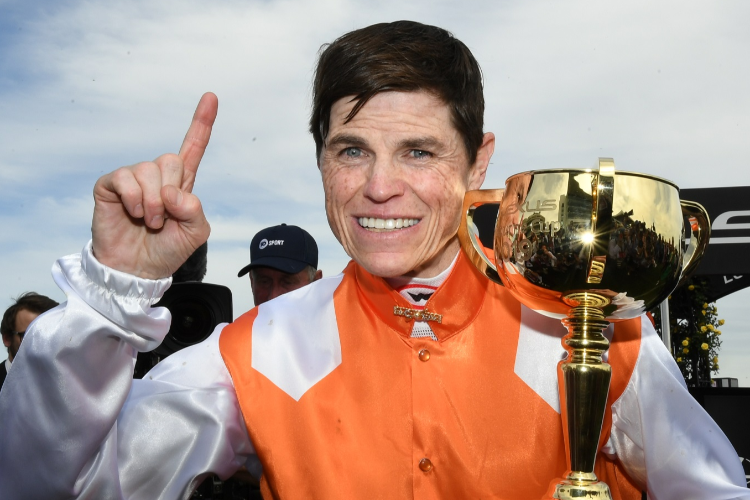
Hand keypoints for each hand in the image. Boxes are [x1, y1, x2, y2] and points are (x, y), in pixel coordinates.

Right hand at [91, 93, 216, 279]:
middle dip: (170, 193)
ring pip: (148, 170)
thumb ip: (194, 210)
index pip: (193, 147)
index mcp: (181, 184)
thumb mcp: (195, 233)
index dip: (202, 123)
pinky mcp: (110, 185)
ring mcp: (133, 179)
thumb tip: (174, 192)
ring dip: (152, 202)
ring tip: (149, 221)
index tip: (211, 97)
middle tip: (163, 219)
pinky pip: (124, 177)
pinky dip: (133, 198)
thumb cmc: (166, 250)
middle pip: (170, 159)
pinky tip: (133, 213)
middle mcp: (157, 176)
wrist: (136, 270)